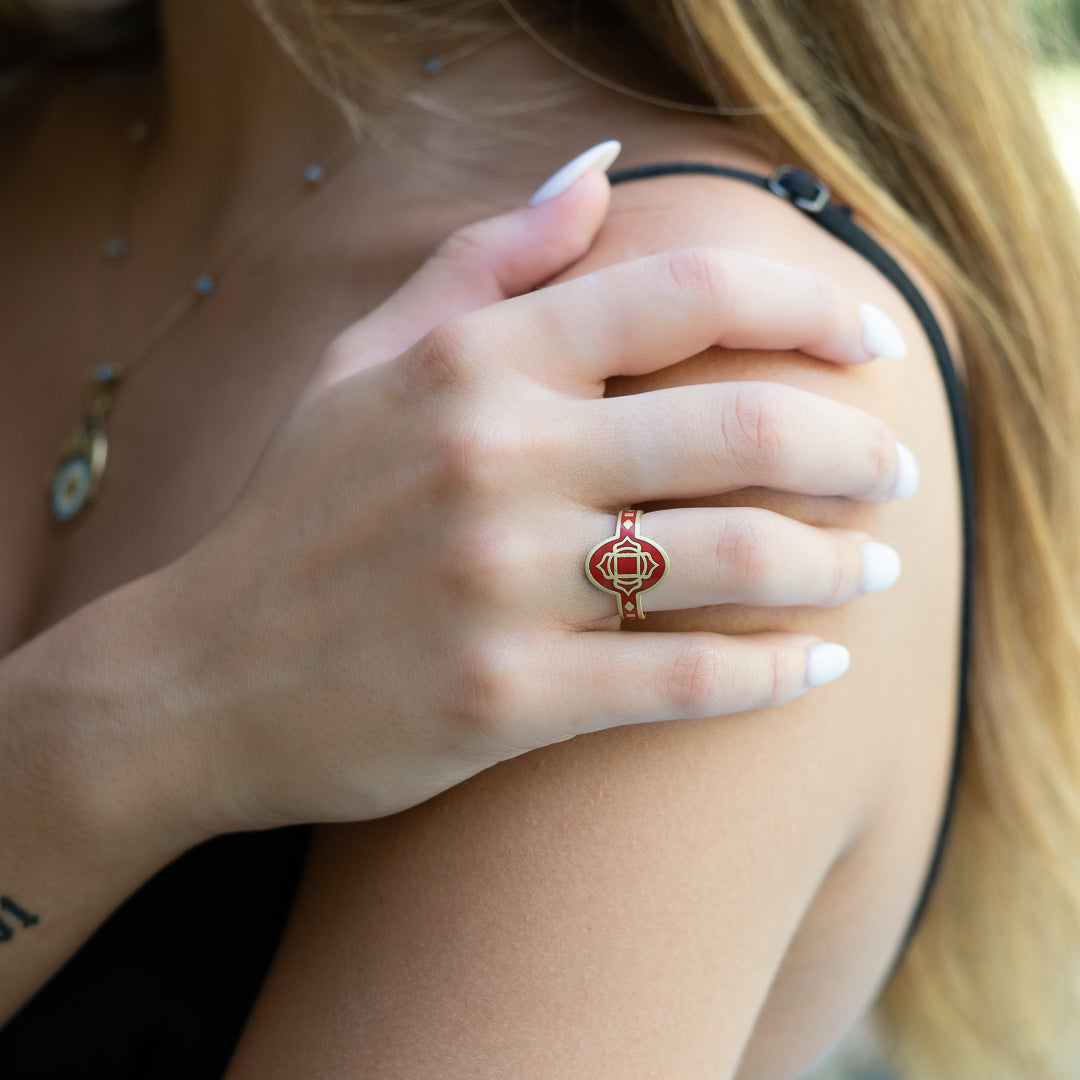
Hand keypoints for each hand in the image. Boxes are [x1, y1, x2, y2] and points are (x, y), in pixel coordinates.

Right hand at [161, 167, 915, 831]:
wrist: (202, 679)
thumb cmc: (296, 516)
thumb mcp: (362, 365)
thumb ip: (481, 261)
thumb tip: (597, 172)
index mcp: (471, 364)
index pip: (680, 295)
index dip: (803, 308)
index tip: (871, 344)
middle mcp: (493, 457)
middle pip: (740, 424)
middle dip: (854, 450)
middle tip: (900, 474)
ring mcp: (498, 582)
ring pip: (734, 557)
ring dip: (834, 565)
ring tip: (874, 572)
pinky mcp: (504, 696)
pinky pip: (682, 676)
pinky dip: (772, 673)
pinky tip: (817, 667)